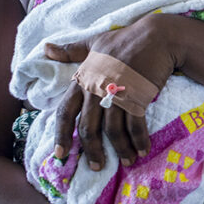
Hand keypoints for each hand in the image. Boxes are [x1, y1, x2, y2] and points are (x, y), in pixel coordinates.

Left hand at [46, 13, 178, 169]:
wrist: (157, 36)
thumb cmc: (126, 39)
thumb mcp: (95, 43)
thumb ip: (71, 50)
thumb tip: (46, 48)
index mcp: (84, 79)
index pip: (65, 111)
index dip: (61, 135)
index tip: (60, 155)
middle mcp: (97, 89)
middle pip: (88, 127)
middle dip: (92, 151)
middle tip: (96, 167)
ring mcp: (117, 94)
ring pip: (112, 130)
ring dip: (119, 149)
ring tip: (126, 161)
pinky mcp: (138, 96)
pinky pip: (135, 125)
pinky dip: (138, 140)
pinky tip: (142, 150)